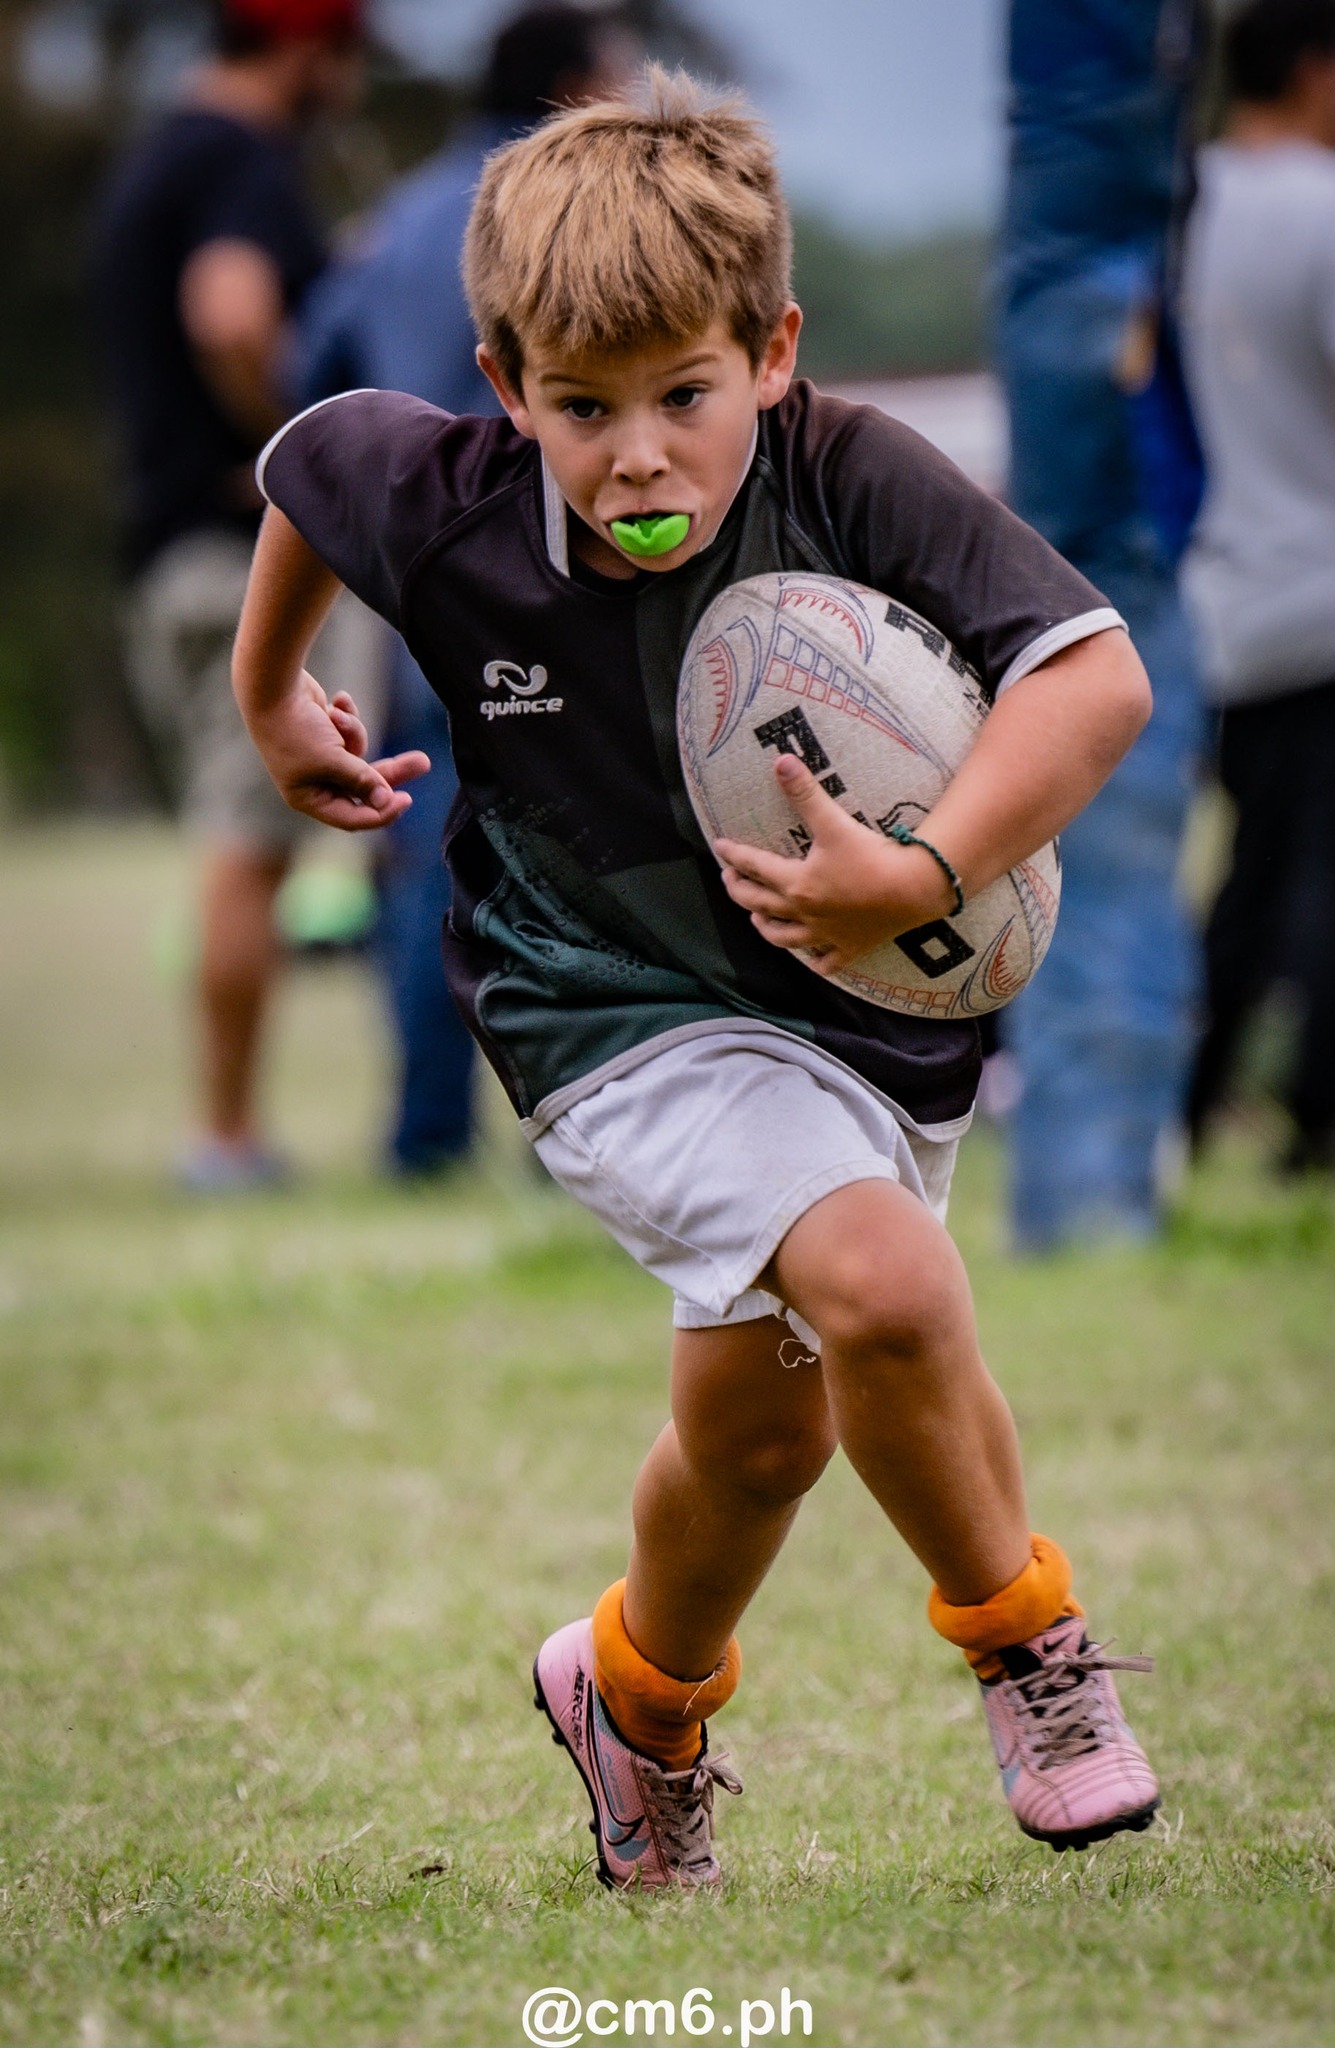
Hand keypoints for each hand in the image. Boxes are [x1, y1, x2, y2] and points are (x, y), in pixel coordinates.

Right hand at [249, 671, 429, 831]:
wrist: (272, 684)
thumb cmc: (295, 728)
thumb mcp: (333, 759)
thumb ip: (362, 780)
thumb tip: (387, 801)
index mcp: (309, 798)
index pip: (352, 818)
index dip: (380, 812)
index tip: (406, 799)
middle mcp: (313, 781)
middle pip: (363, 787)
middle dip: (391, 771)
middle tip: (423, 761)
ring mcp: (319, 756)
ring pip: (359, 755)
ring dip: (355, 732)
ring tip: (339, 714)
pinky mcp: (324, 733)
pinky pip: (350, 731)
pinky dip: (348, 716)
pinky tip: (338, 700)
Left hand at [715, 754, 953, 972]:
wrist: (914, 888)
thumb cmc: (872, 856)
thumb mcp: (834, 822)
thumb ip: (805, 793)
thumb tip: (780, 761)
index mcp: (796, 883)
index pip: (754, 867)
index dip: (734, 855)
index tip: (719, 848)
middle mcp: (804, 913)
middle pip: (760, 903)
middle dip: (739, 890)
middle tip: (729, 878)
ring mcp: (825, 935)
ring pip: (785, 938)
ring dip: (766, 927)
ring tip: (756, 918)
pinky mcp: (849, 948)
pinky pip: (827, 962)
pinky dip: (815, 962)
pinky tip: (810, 959)